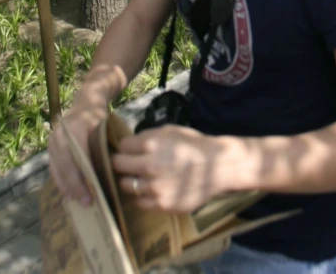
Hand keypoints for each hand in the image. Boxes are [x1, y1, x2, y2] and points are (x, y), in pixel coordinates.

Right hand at [48, 99, 108, 204]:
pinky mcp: (50, 147)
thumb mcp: (105, 129)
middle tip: (86, 202)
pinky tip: (69, 194)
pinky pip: (54, 167)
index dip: (83, 177)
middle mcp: (60, 135)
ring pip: (57, 168)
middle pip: (65, 165)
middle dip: (74, 186)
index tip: (92, 194)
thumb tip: (108, 176)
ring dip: (67, 187)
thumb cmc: (99, 118)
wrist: (86, 102)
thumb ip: (103, 149)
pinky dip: (61, 181)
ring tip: (78, 201)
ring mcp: (53, 141)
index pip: (77, 157)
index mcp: (75, 128)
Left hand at [112, 126, 238, 212]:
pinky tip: (150, 190)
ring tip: (139, 178)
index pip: (122, 146)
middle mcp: (149, 165)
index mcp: (150, 143)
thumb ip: (148, 136)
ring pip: (126, 185)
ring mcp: (155, 187)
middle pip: (118, 165)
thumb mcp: (169, 131)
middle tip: (128, 164)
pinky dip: (141, 196)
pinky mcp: (162, 204)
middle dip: (121, 163)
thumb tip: (129, 144)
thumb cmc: (193, 144)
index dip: (125, 147)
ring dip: (130, 181)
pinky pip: (139, 202)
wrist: (217, 166)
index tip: (129, 150)